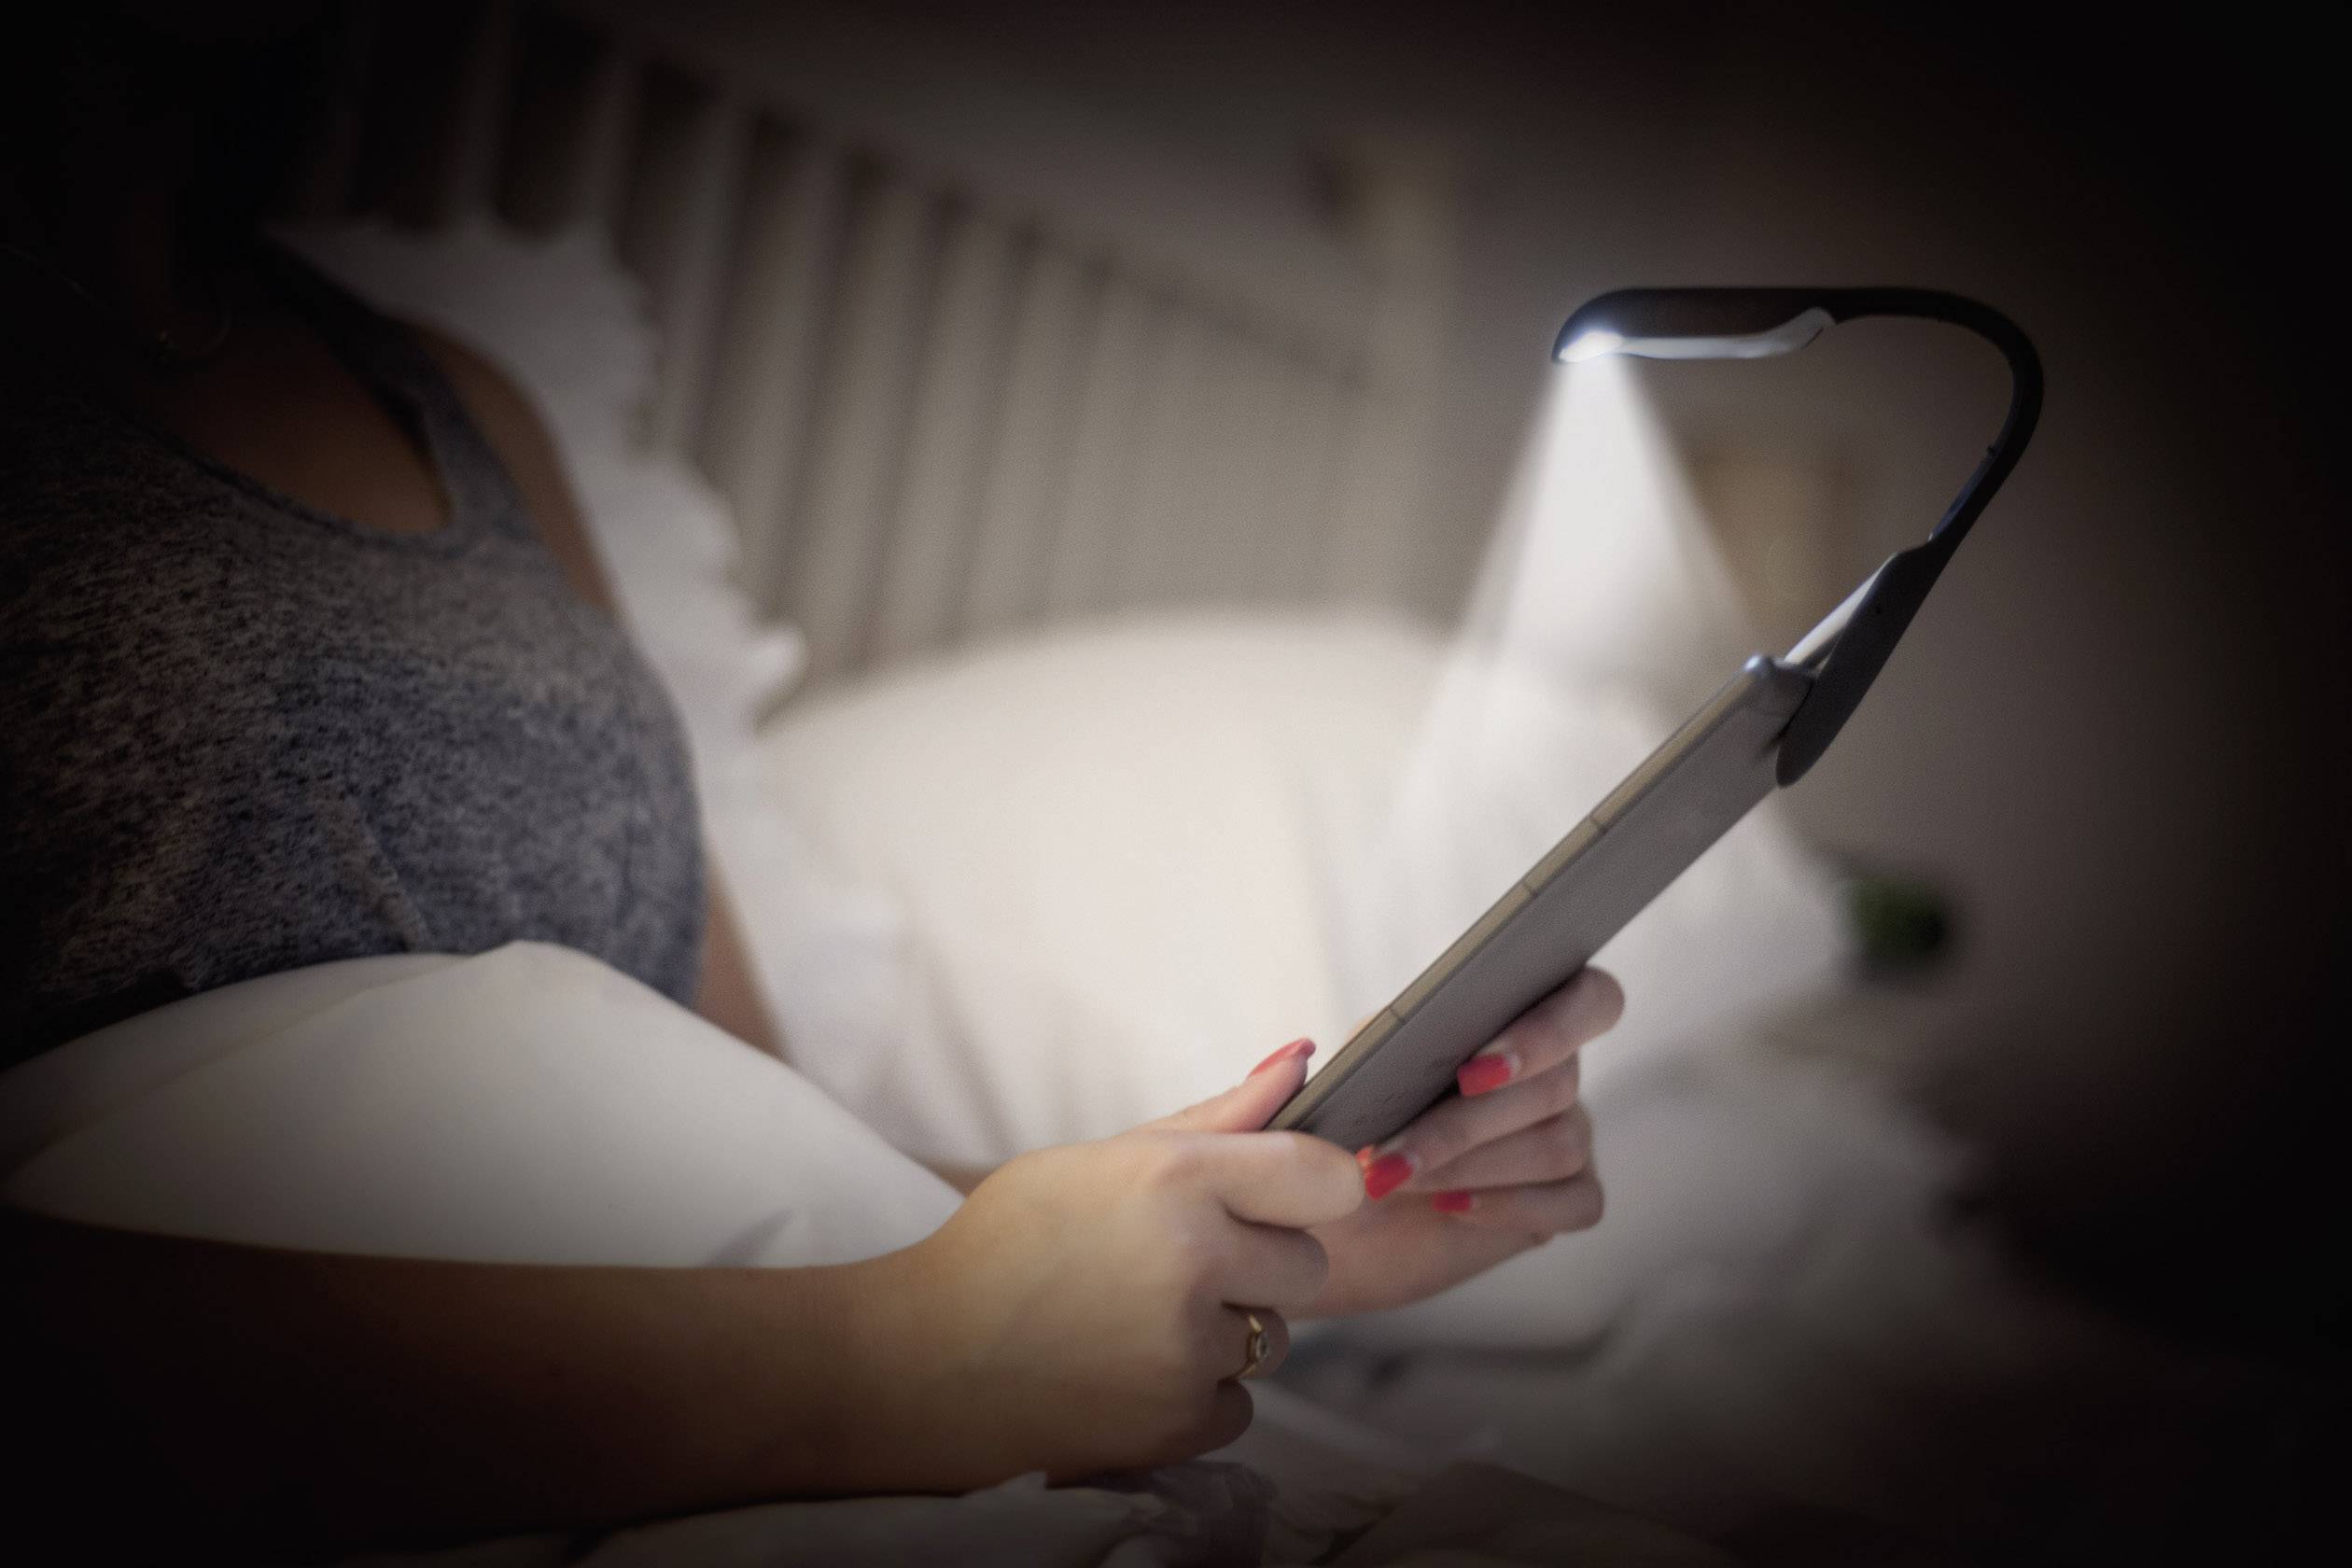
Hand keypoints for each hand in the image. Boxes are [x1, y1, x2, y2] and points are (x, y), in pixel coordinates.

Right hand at [870, 1043, 1360, 1484]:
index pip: (1327, 1176)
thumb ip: (1216, 1118)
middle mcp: (1193, 1260)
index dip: (1316, 1186)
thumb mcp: (1102, 1159)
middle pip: (1308, 1264)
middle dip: (1261, 1264)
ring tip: (1140, 1321)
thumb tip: (1302, 1055)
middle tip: (1181, 1265)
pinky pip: (1239, 1402)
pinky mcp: (1179, 1422)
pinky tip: (1130, 1372)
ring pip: (1274, 1336)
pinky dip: (1197, 1393)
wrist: (925, 1361)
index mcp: (1175, 1178)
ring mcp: (1188, 1349)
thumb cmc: (1010, 1243)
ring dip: (1228, 1331)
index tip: (1286, 1196)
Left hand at [1303, 968, 1622, 1318]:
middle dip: (1466, 1122)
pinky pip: (1576, 1201)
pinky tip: (1450, 1208)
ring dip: (1470, 1164)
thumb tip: (1305, 1054)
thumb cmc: (1339, 1133)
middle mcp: (1554, 1072)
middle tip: (1390, 1151)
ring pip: (1558, 1144)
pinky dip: (1511, 1205)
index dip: (1548, 1030)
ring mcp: (1568, 1135)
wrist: (1328, 1214)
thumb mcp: (1330, 1089)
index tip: (1473, 1068)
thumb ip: (1333, 1064)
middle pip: (1560, 1083)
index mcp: (1515, 1015)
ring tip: (1393, 1179)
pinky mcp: (1567, 1198)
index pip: (1588, 998)